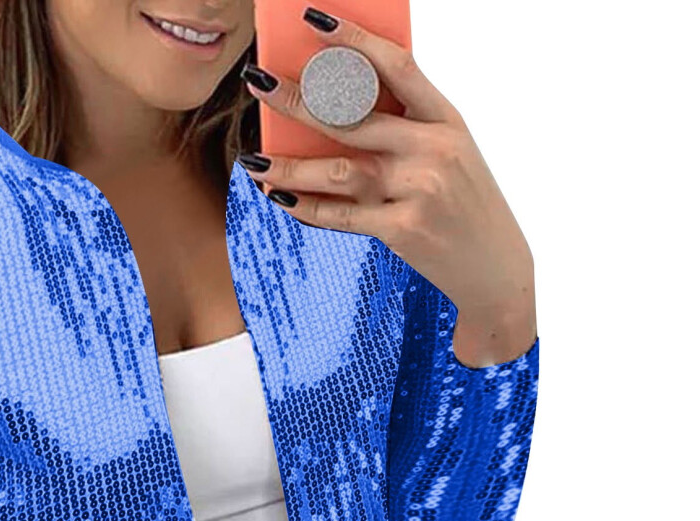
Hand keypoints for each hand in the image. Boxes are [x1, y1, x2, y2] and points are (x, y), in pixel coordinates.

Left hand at [239, 7, 536, 366]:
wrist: (495, 267)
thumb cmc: (465, 205)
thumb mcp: (451, 154)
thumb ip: (406, 130)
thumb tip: (334, 112)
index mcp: (446, 120)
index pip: (397, 66)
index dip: (354, 39)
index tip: (315, 21)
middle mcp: (433, 150)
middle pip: (353, 116)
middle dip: (299, 99)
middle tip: (260, 84)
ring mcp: (417, 190)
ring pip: (338, 170)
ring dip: (290, 165)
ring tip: (254, 160)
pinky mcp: (402, 230)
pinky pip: (340, 216)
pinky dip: (305, 207)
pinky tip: (280, 196)